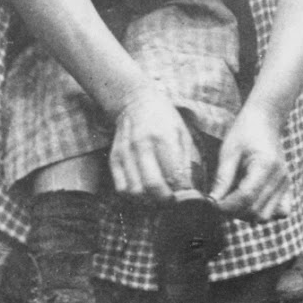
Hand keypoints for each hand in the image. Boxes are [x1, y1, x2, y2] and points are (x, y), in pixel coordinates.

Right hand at [109, 86, 197, 202]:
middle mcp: (142, 145)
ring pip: (135, 191)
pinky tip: (143, 192)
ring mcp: (125, 153)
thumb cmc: (164, 119)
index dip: (181, 191)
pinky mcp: (114, 159)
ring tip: (158, 197)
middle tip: (172, 200)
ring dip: (148, 201)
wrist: (135, 101)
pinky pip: (121, 188)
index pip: (173, 174)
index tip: (186, 196)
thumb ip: (185, 162)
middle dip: (165, 200)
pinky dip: (133, 196)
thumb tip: (188, 190)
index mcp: (163, 137)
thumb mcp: (182, 134)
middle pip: (152, 186)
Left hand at [210, 105, 294, 222]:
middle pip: (255, 211)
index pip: (246, 197)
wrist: (266, 119)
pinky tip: (252, 203)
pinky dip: (265, 213)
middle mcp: (280, 177)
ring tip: (233, 200)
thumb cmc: (245, 132)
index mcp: (266, 165)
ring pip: (266, 216)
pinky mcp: (287, 187)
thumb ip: (222, 179)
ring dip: (246, 215)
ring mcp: (286, 183)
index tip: (211, 205)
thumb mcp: (228, 151)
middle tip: (220, 201)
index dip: (226, 206)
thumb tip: (212, 203)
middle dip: (234, 212)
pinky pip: (280, 212)